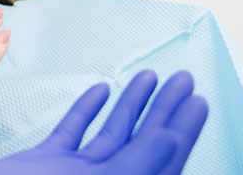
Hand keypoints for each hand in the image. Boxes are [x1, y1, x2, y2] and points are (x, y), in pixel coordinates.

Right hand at [0, 70, 208, 174]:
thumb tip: (169, 144)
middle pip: (143, 144)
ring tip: (149, 77)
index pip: (158, 156)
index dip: (181, 127)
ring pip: (110, 136)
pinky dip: (86, 111)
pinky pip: (73, 136)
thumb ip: (131, 169)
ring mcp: (71, 174)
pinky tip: (98, 90)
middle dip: (165, 109)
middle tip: (183, 78)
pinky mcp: (45, 164)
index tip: (197, 98)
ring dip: (131, 105)